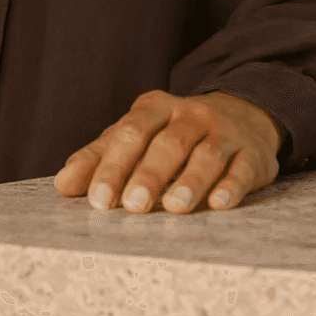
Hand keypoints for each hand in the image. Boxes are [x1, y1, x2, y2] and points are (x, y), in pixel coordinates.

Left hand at [53, 89, 282, 215]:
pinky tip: (218, 205)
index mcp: (155, 107)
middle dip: (149, 175)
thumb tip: (62, 185)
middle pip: (168, 143)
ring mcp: (224, 133)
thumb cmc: (172, 134)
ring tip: (175, 207)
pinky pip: (243, 168)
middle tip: (132, 206)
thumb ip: (99, 158)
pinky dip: (231, 186)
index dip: (113, 165)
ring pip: (206, 154)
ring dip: (190, 180)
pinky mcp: (253, 154)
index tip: (97, 199)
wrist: (241, 115)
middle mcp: (190, 115)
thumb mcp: (136, 135)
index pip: (131, 131)